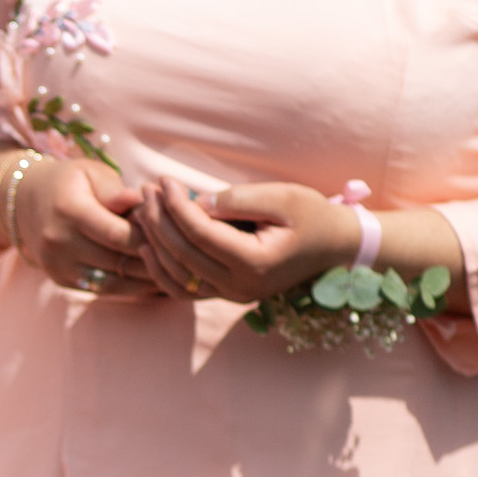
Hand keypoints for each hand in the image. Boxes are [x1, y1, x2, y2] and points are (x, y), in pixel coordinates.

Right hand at [6, 149, 163, 299]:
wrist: (25, 204)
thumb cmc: (68, 183)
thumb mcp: (90, 173)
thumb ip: (115, 189)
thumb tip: (141, 199)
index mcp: (69, 211)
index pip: (119, 234)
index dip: (151, 236)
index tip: (175, 232)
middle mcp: (59, 243)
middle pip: (119, 260)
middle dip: (154, 259)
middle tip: (183, 256)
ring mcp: (58, 266)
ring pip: (114, 282)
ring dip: (146, 279)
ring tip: (175, 271)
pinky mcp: (62, 281)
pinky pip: (103, 290)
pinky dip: (130, 286)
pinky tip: (153, 279)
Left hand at [132, 177, 359, 306]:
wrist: (334, 246)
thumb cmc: (312, 215)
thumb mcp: (282, 197)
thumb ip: (238, 200)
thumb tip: (196, 202)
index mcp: (255, 262)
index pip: (200, 233)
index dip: (175, 205)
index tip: (164, 180)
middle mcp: (240, 286)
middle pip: (183, 254)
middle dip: (159, 219)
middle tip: (147, 189)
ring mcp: (232, 296)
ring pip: (177, 276)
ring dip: (154, 243)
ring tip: (143, 210)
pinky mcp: (226, 295)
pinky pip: (184, 290)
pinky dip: (161, 271)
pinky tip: (147, 246)